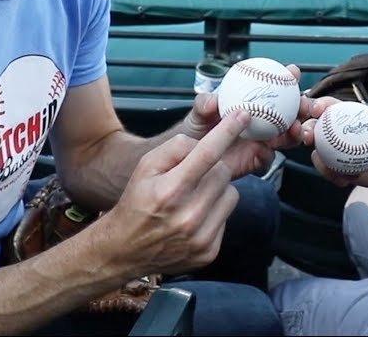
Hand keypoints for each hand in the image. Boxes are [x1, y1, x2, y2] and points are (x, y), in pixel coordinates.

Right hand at [95, 110, 250, 276]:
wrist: (124, 250)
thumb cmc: (136, 204)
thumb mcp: (145, 167)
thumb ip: (175, 148)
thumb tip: (204, 144)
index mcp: (170, 191)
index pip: (207, 154)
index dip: (228, 131)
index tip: (242, 116)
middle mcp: (188, 216)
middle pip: (222, 172)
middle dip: (213, 167)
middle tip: (195, 175)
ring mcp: (200, 237)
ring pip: (231, 193)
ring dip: (218, 189)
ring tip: (194, 197)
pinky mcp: (209, 252)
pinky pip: (227, 217)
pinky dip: (215, 211)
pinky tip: (195, 216)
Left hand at [182, 63, 309, 177]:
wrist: (190, 157)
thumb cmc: (195, 128)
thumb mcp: (197, 112)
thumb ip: (204, 104)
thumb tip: (213, 101)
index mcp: (253, 102)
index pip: (275, 87)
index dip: (288, 78)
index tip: (293, 72)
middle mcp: (263, 120)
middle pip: (290, 112)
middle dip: (303, 107)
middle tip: (304, 105)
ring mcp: (262, 140)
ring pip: (286, 136)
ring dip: (295, 132)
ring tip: (295, 128)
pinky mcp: (256, 160)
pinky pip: (268, 157)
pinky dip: (270, 153)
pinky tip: (265, 150)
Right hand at [302, 97, 367, 190]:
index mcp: (351, 117)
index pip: (332, 107)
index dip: (321, 105)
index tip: (318, 110)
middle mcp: (339, 132)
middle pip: (316, 127)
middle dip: (306, 129)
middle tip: (308, 138)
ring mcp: (336, 151)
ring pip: (317, 151)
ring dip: (319, 160)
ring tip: (332, 170)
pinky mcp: (338, 168)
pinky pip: (327, 170)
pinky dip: (331, 176)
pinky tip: (344, 181)